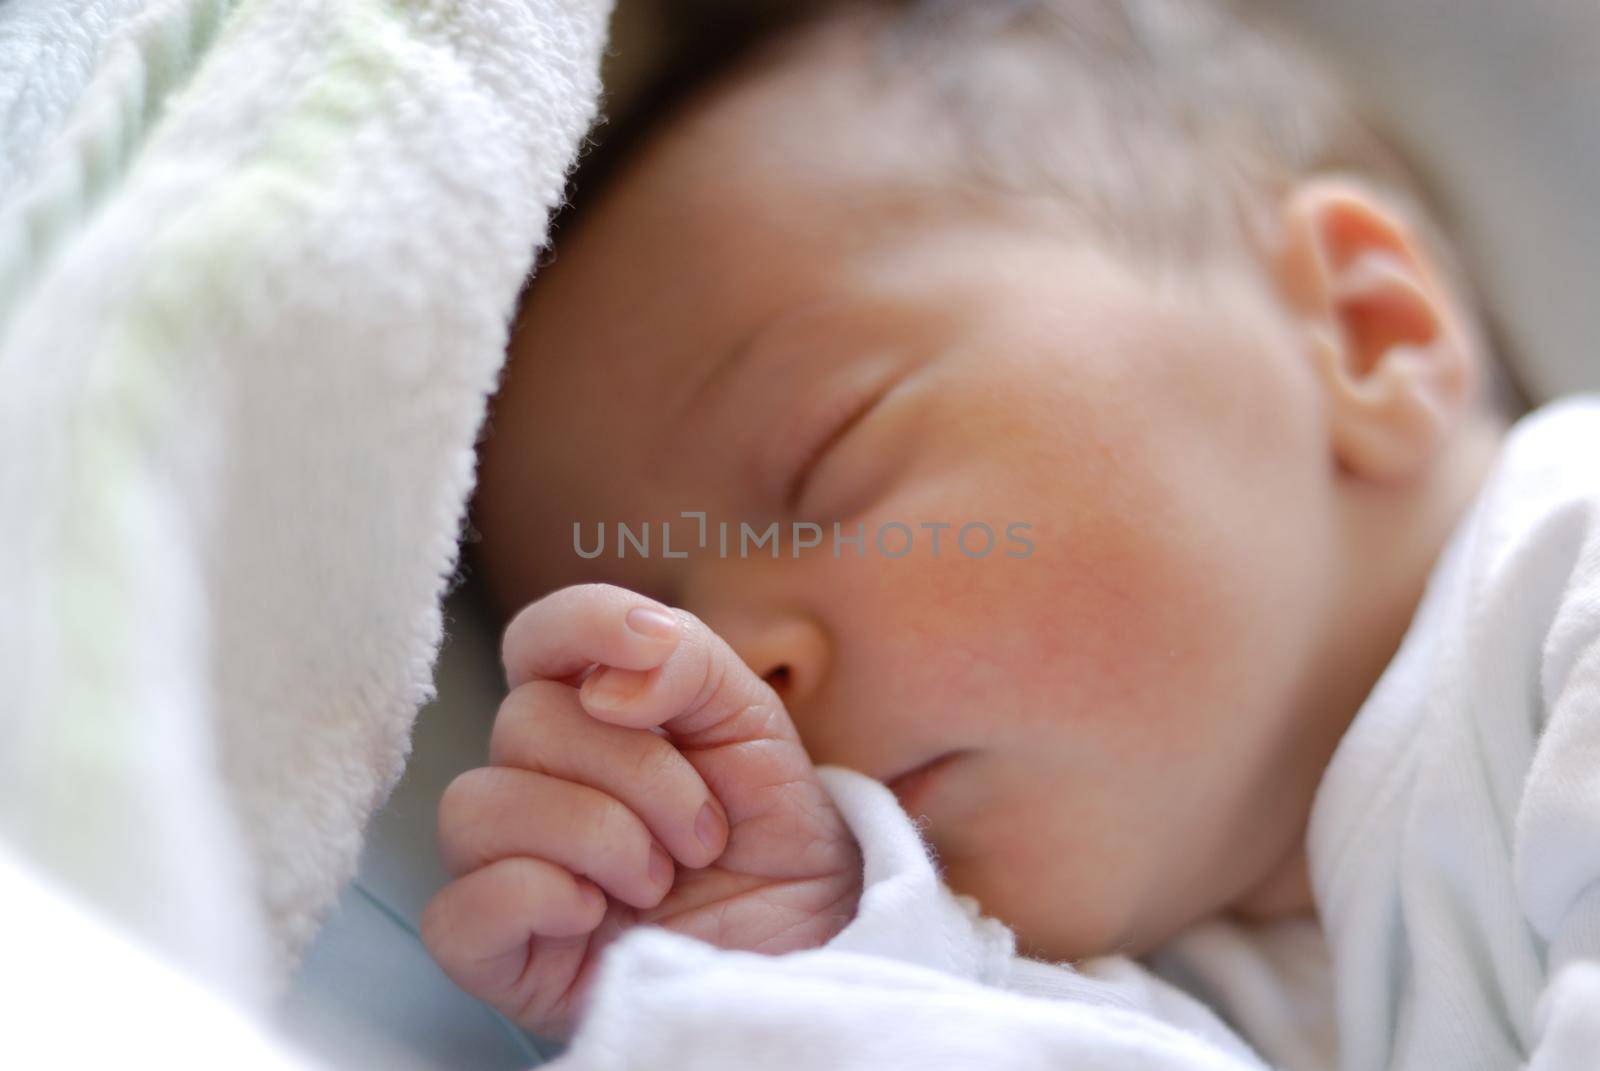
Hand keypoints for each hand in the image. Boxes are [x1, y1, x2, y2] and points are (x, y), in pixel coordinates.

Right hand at [420, 583, 863, 1041]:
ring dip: (597, 837)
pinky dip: (537, 899)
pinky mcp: (498, 955)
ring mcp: (508, 865)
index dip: (582, 624)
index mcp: (590, 712)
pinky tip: (597, 916)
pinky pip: (459, 910)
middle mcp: (535, 779)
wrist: (808, 941)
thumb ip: (689, 664)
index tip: (652, 646)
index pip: (539, 638)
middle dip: (639, 773)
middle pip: (524, 722)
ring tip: (660, 877)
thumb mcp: (753, 723)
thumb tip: (608, 685)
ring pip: (477, 806)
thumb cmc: (769, 832)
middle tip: (704, 831)